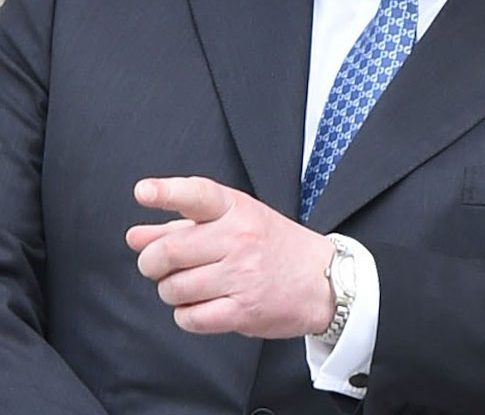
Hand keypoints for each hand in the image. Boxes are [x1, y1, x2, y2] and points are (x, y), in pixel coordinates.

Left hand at [125, 176, 335, 338]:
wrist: (323, 280)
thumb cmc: (275, 247)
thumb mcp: (236, 222)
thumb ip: (182, 226)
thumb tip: (136, 236)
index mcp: (238, 211)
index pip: (199, 195)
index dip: (168, 192)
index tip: (144, 191)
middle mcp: (240, 239)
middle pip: (167, 252)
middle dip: (152, 263)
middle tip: (161, 265)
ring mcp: (242, 276)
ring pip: (172, 289)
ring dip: (172, 291)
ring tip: (193, 285)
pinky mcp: (243, 311)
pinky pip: (189, 317)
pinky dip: (187, 315)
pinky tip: (204, 304)